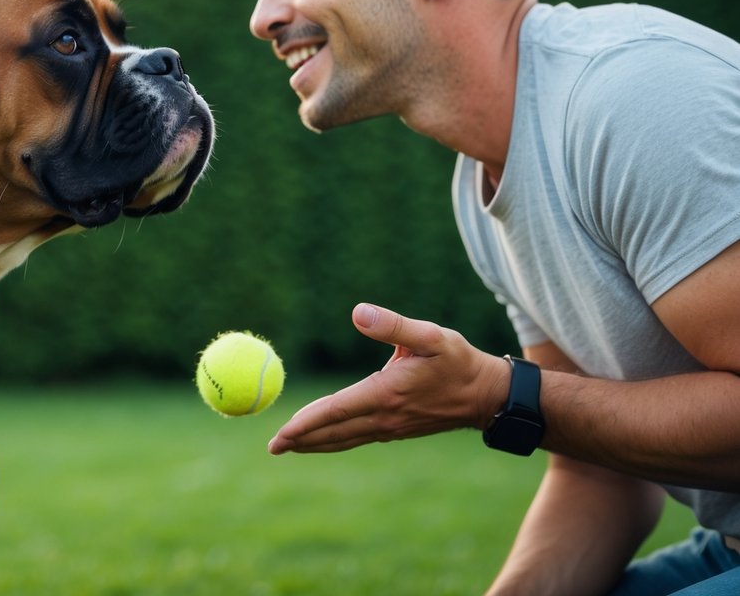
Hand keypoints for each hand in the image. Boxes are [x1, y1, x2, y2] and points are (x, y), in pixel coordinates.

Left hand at [267, 303, 509, 454]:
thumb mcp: (430, 335)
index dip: (305, 423)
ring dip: (315, 444)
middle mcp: (384, 417)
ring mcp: (390, 427)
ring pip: (344, 439)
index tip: (281, 434)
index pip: (336, 411)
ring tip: (289, 447)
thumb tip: (357, 313)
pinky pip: (357, 438)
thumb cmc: (458, 360)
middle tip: (272, 447)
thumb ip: (392, 324)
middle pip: (333, 433)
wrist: (488, 395)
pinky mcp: (396, 430)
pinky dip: (335, 440)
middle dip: (301, 440)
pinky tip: (324, 439)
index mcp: (386, 393)